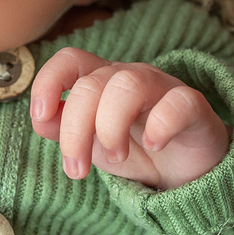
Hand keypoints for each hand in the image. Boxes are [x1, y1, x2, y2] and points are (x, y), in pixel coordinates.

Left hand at [29, 48, 229, 189]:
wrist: (186, 174)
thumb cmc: (136, 150)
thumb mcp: (91, 144)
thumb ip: (61, 129)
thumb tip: (40, 118)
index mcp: (101, 81)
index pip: (70, 59)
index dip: (48, 82)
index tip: (40, 117)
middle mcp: (130, 77)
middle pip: (92, 85)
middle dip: (76, 131)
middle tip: (78, 169)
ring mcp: (163, 88)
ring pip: (128, 85)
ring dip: (112, 127)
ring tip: (117, 156)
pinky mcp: (194, 106)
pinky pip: (178, 102)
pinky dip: (161, 125)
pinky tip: (154, 145)